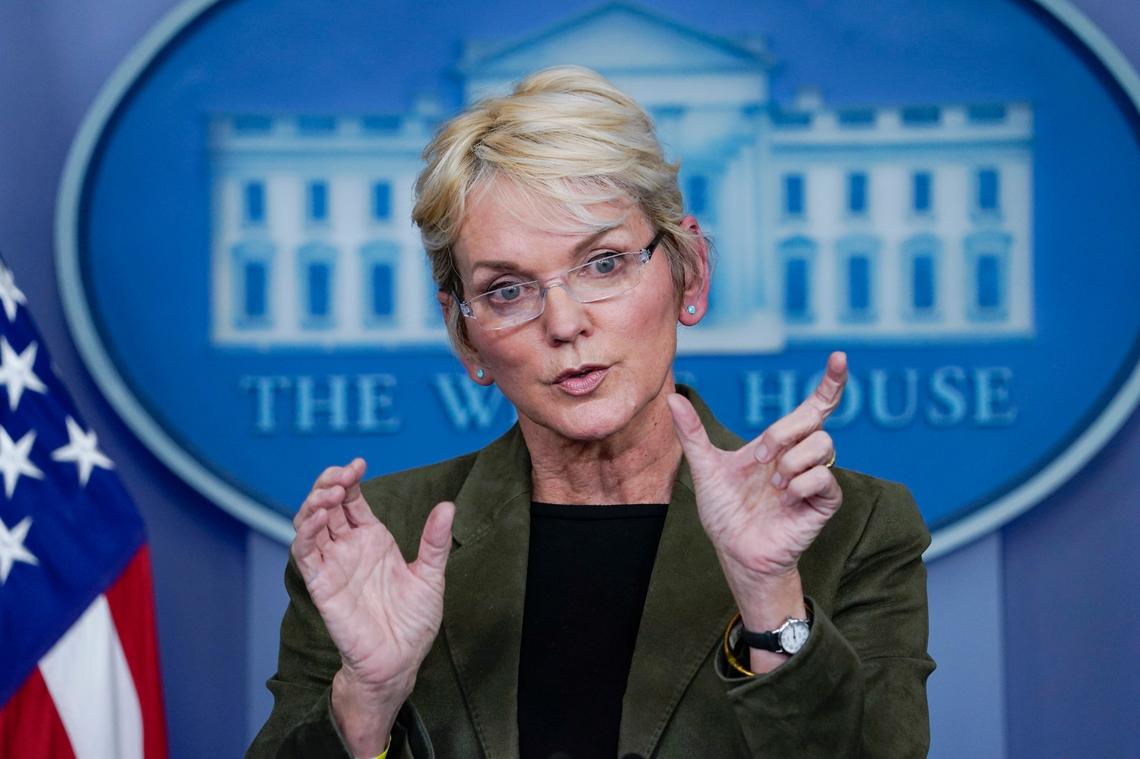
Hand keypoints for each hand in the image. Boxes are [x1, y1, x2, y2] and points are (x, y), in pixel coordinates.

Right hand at [291, 459, 454, 751]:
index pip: (352, 499)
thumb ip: (435, 542)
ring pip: (310, 523)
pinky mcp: (321, 584)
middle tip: (342, 474)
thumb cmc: (414, 622)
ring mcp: (333, 564)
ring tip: (329, 492)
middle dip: (328, 483)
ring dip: (314, 503)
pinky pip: (305, 553)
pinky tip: (318, 518)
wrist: (399, 661)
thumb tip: (447, 506)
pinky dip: (306, 532)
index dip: (348, 478)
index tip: (358, 464)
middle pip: (326, 504)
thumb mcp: (431, 576)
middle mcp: (349, 547)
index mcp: (373, 539)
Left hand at [667, 352, 846, 631]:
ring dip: (791, 462)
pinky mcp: (823, 502)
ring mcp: (815, 478)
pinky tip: (785, 497)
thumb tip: (673, 399)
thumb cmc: (725, 512)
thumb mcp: (705, 468)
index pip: (814, 406)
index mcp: (780, 443)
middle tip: (759, 459)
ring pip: (823, 445)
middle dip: (784, 433)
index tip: (840, 357)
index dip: (830, 382)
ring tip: (773, 485)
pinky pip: (824, 478)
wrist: (735, 551)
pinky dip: (800, 484)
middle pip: (814, 420)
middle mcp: (801, 456)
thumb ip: (692, 433)